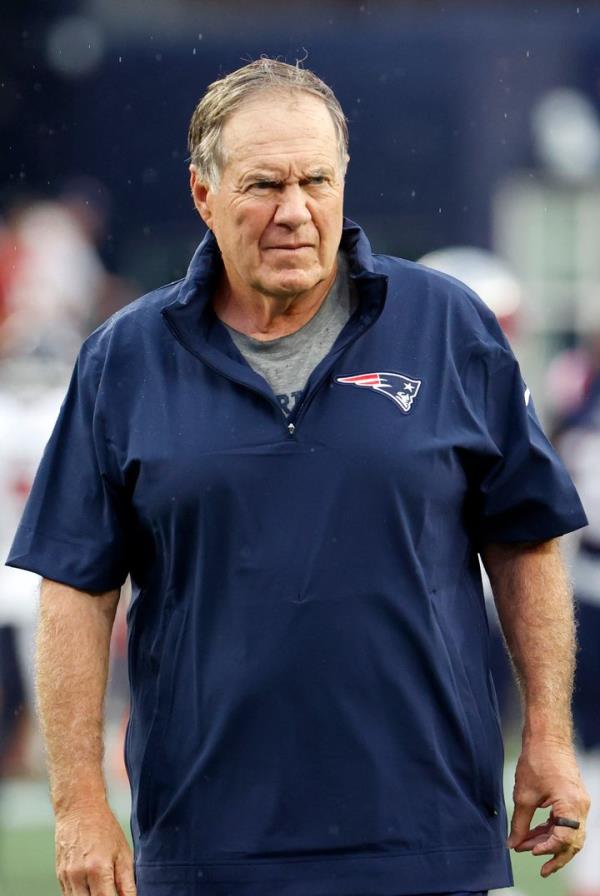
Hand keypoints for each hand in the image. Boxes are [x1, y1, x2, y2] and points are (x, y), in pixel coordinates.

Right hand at [55, 803, 135, 894]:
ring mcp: (66, 877)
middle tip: (110, 892)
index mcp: (97, 869)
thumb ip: (127, 882)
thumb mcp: (123, 852)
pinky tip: (91, 889)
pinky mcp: (59, 876)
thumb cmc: (104, 827)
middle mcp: (78, 875)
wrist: (79, 808)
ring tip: (102, 889)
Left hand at [507, 738, 589, 876]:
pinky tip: (536, 835)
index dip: (547, 849)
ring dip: (552, 843)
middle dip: (556, 856)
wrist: (547, 737)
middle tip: (541, 870)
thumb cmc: (536, 761)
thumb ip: (519, 823)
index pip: (564, 839)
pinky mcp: (574, 799)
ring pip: (571, 834)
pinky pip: (567, 822)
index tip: (529, 851)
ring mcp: (580, 803)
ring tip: (531, 851)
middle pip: (573, 842)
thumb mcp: (524, 795)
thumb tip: (513, 844)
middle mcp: (581, 807)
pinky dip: (553, 830)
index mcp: (571, 805)